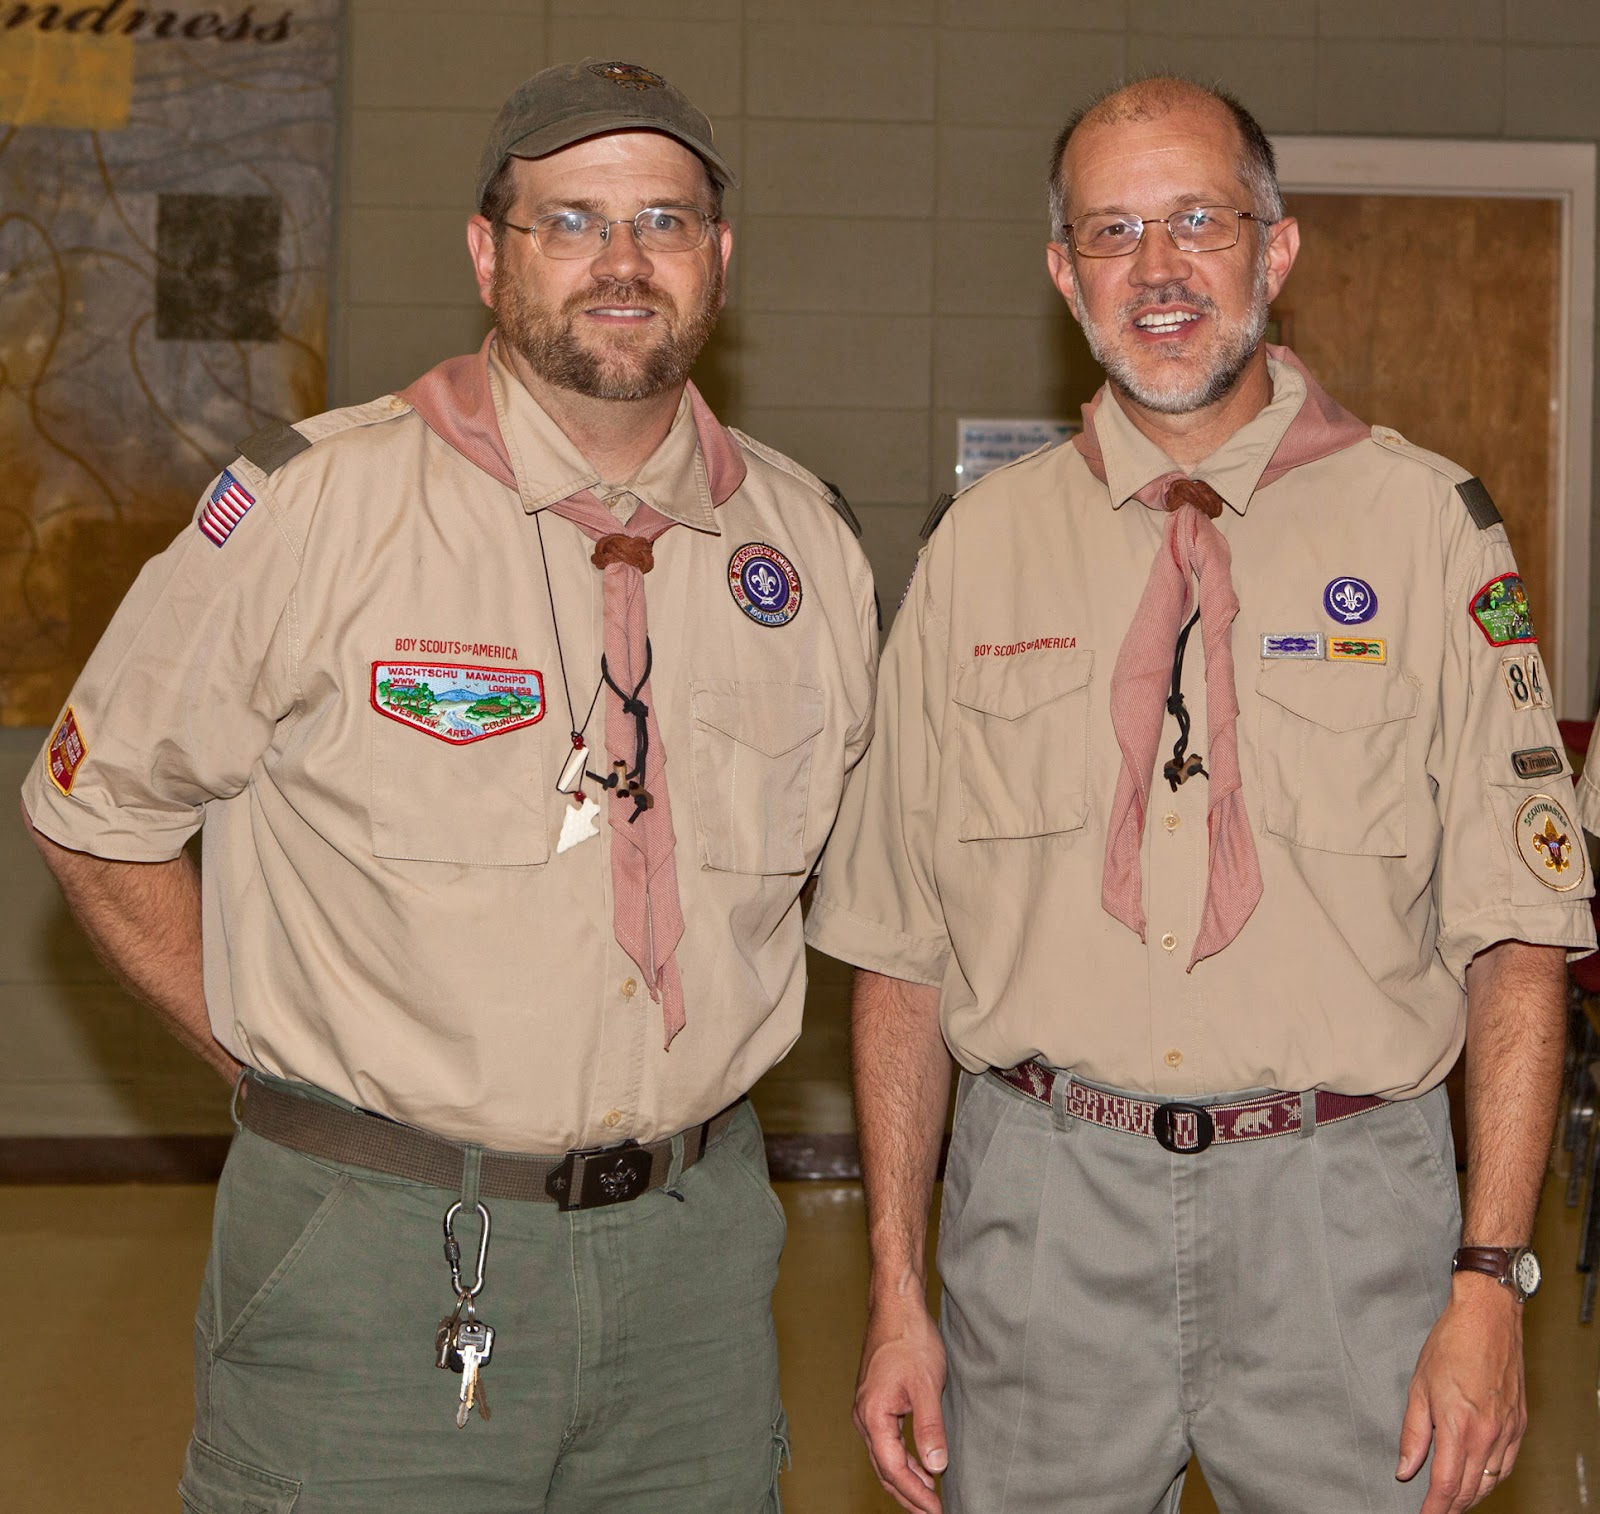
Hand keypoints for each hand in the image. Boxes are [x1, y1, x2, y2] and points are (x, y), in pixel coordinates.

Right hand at [853, 1287, 947, 1513]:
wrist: (896, 1307)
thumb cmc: (909, 1339)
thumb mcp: (927, 1384)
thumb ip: (930, 1427)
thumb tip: (935, 1467)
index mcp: (872, 1415)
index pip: (893, 1468)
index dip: (915, 1493)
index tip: (936, 1510)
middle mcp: (864, 1416)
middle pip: (884, 1468)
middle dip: (908, 1494)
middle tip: (932, 1513)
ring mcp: (867, 1408)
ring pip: (884, 1456)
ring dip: (906, 1478)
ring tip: (929, 1496)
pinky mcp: (875, 1401)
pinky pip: (886, 1441)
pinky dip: (903, 1458)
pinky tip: (921, 1464)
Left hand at [1397, 1275, 1526, 1511]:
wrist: (1488, 1320)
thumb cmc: (1451, 1345)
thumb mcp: (1419, 1387)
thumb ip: (1413, 1434)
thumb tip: (1406, 1469)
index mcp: (1458, 1427)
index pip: (1447, 1485)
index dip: (1435, 1509)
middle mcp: (1487, 1435)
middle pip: (1471, 1489)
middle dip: (1452, 1507)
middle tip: (1436, 1512)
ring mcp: (1507, 1432)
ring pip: (1491, 1481)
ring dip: (1473, 1496)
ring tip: (1455, 1502)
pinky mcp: (1519, 1425)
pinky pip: (1506, 1465)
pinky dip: (1492, 1479)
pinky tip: (1481, 1479)